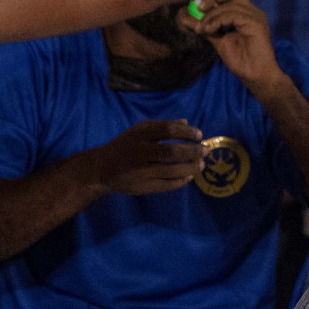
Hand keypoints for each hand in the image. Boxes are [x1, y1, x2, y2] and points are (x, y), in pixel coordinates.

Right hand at [87, 119, 205, 195]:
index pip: (168, 130)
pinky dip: (181, 181)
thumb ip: (163, 126)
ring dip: (190, 167)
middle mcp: (141, 151)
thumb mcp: (140, 130)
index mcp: (141, 134)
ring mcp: (142, 170)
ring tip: (201, 164)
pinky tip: (189, 176)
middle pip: (172, 151)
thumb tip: (186, 122)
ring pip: (172, 169)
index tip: (200, 135)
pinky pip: (167, 184)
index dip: (186, 132)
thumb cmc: (126, 145)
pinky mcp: (143, 186)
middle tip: (206, 150)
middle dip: (193, 151)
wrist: (102, 168)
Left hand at [181, 0, 285, 95]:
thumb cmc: (240, 60)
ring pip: (231, 6)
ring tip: (204, 28)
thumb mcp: (218, 41)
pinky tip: (211, 29)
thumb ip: (206, 28)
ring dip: (212, 15)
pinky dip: (219, 20)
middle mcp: (253, 13)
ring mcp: (256, 17)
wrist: (254, 75)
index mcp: (246, 15)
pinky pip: (234, 15)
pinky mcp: (256, 24)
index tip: (196, 7)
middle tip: (199, 9)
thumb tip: (185, 18)